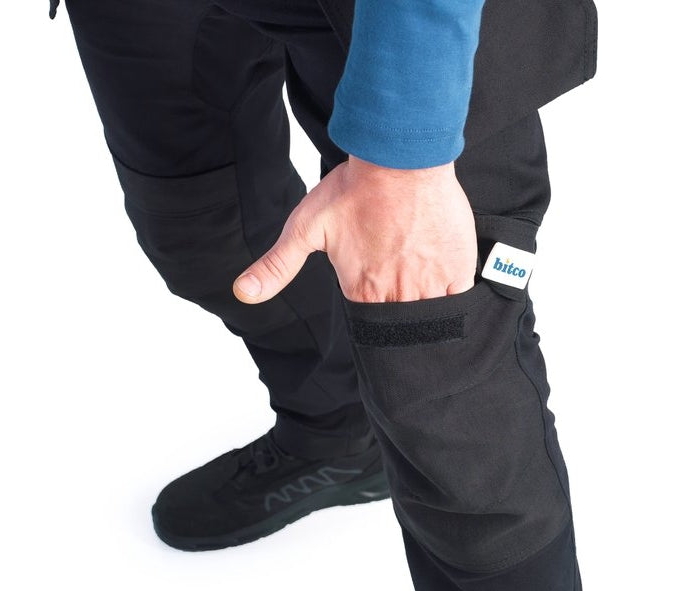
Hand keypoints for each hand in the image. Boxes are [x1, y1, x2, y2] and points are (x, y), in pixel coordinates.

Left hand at [232, 155, 477, 303]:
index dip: (371, 304)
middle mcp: (395, 293)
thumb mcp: (304, 228)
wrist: (399, 159)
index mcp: (360, 289)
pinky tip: (442, 279)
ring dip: (422, 304)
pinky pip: (457, 299)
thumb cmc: (352, 190)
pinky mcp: (457, 268)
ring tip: (417, 277)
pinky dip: (450, 296)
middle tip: (396, 274)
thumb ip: (276, 266)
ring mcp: (429, 283)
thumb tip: (243, 292)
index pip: (369, 322)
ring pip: (428, 315)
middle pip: (398, 320)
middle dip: (396, 306)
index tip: (374, 285)